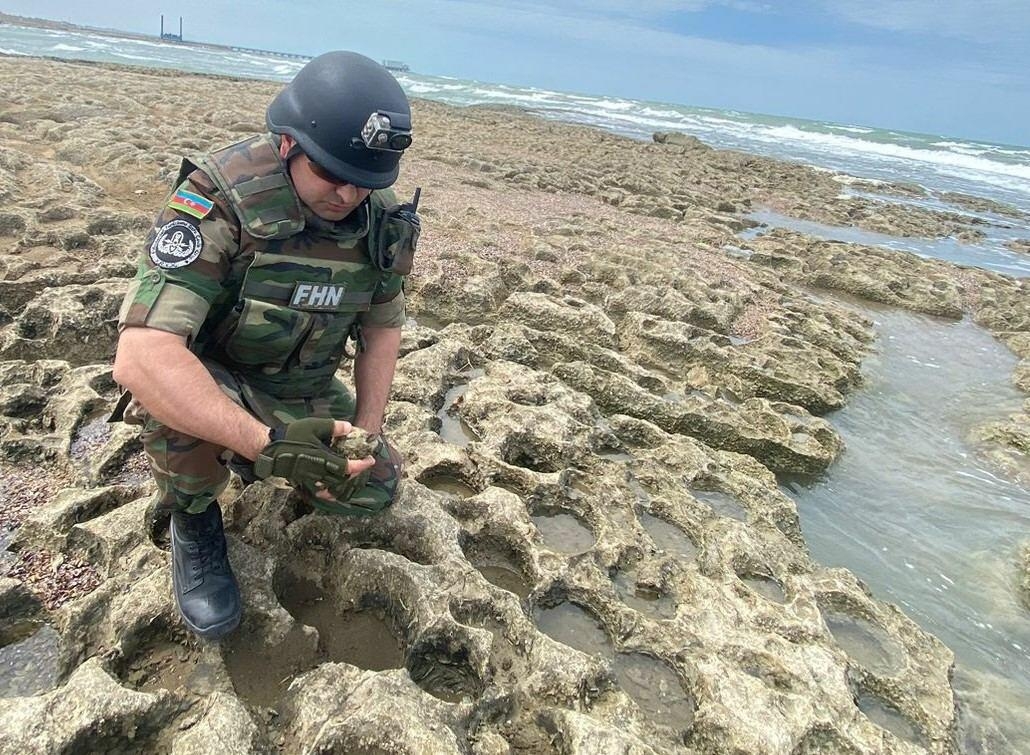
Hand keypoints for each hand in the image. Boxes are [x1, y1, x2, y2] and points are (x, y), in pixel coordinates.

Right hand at [253, 418, 373, 498]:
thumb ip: (333, 427)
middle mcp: (318, 474)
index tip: (371, 460)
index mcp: (323, 460)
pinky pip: (319, 491)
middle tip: (362, 465)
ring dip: (343, 485)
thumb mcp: (314, 426)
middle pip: (343, 480)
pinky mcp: (302, 482)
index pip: (348, 467)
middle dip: (355, 474)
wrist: (268, 449)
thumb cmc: (291, 437)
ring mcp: (310, 480)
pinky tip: (331, 488)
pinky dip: (328, 491)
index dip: (361, 465)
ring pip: (332, 489)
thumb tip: (350, 428)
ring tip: (349, 477)